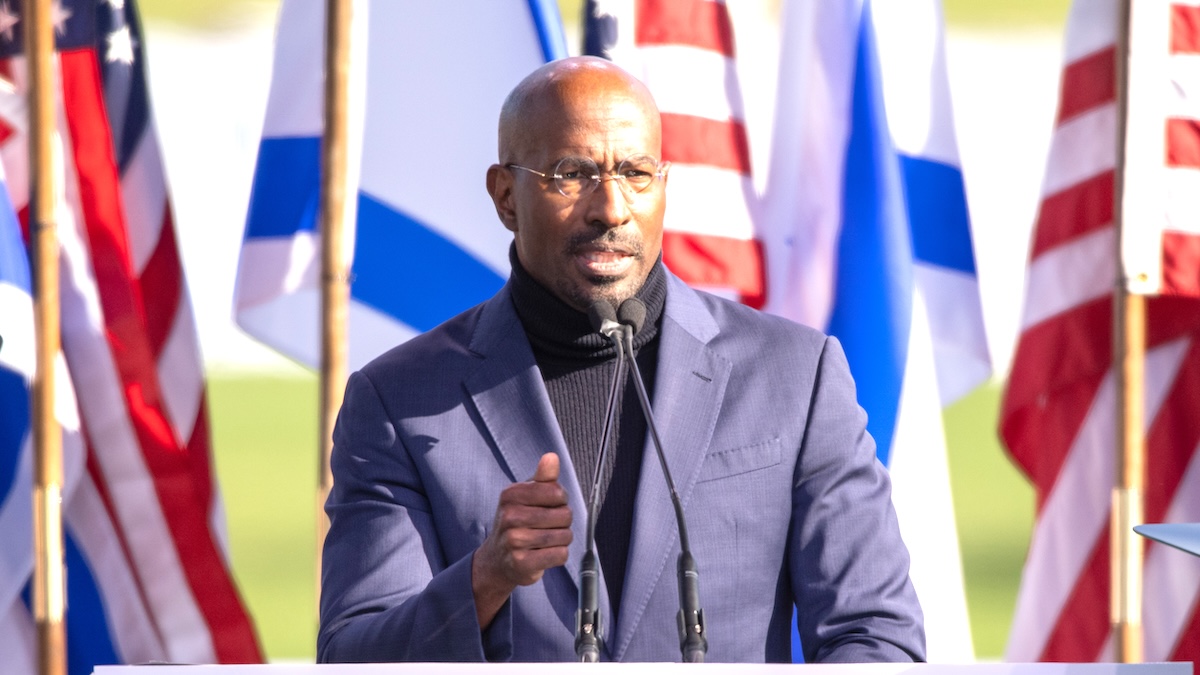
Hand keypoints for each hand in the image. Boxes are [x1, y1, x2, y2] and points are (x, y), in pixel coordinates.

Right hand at [472, 452, 572, 627]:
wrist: (497, 560)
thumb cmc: (517, 523)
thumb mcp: (526, 496)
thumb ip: (543, 478)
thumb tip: (551, 457)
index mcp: (511, 495)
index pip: (557, 492)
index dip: (560, 500)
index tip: (550, 505)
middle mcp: (509, 516)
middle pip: (564, 515)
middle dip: (563, 522)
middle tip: (548, 526)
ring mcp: (514, 541)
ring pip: (564, 536)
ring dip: (562, 539)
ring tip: (546, 540)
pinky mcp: (522, 563)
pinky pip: (560, 555)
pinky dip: (559, 555)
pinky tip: (545, 553)